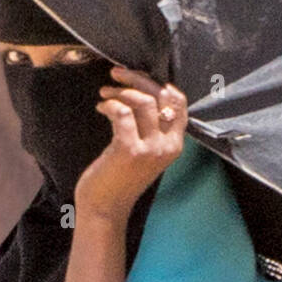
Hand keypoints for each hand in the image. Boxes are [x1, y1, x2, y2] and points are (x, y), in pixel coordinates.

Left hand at [75, 66, 187, 221]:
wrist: (105, 208)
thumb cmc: (120, 178)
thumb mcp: (144, 151)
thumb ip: (150, 128)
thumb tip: (141, 91)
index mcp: (174, 144)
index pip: (180, 103)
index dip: (160, 83)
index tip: (139, 77)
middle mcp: (167, 146)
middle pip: (162, 96)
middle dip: (137, 79)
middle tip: (116, 74)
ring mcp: (150, 148)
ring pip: (143, 101)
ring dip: (121, 91)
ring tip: (105, 93)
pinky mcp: (130, 150)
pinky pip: (122, 113)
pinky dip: (109, 104)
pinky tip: (101, 107)